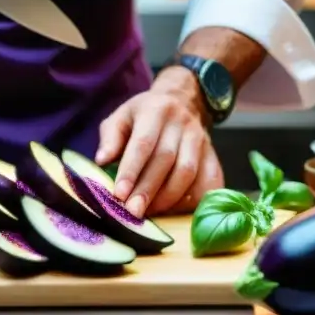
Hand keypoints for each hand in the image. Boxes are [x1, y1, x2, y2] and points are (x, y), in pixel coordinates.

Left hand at [95, 70, 224, 217]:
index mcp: (155, 110)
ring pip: (188, 172)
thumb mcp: (122, 116)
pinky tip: (176, 210)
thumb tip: (101, 160)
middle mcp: (181, 123)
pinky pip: (208, 180)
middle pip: (166, 160)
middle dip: (148, 189)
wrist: (182, 101)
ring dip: (168, 197)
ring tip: (150, 213)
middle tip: (133, 212)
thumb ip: (110, 138)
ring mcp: (200, 138)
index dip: (131, 170)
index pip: (143, 143)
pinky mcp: (213, 154)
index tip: (119, 194)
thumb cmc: (144, 114)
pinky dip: (193, 199)